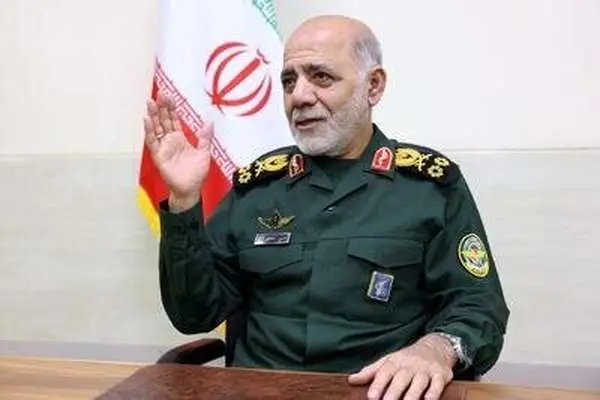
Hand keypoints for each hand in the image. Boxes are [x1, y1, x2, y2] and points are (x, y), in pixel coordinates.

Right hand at [143, 93, 213, 210]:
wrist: (190, 189)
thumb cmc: (196, 173)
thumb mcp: (204, 153)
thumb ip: (205, 138)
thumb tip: (209, 121)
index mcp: (180, 138)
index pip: (173, 119)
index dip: (171, 108)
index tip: (169, 96)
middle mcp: (170, 141)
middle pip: (163, 120)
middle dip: (161, 107)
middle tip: (159, 94)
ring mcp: (163, 147)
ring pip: (156, 128)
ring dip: (153, 116)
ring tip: (151, 103)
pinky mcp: (158, 156)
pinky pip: (152, 142)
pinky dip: (149, 131)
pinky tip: (147, 120)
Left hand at [348, 334, 455, 399]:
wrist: (435, 347)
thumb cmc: (407, 359)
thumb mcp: (388, 361)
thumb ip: (371, 372)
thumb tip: (351, 380)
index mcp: (396, 361)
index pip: (385, 371)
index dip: (378, 384)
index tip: (371, 397)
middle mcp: (411, 365)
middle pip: (402, 378)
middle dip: (394, 391)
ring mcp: (426, 370)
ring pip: (419, 382)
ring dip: (412, 395)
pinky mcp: (442, 375)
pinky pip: (438, 384)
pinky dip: (433, 392)